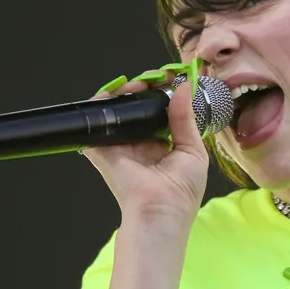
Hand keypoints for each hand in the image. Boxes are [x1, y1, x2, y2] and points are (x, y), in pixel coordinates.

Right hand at [81, 62, 208, 223]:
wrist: (160, 211)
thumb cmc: (182, 190)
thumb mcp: (193, 150)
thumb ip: (185, 118)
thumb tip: (185, 88)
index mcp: (162, 145)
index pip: (159, 111)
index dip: (162, 93)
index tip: (169, 77)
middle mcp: (139, 143)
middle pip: (137, 107)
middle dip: (144, 89)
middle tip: (153, 79)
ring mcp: (120, 145)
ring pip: (118, 110)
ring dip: (125, 93)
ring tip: (137, 85)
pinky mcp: (102, 149)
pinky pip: (96, 122)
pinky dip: (100, 104)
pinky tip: (113, 93)